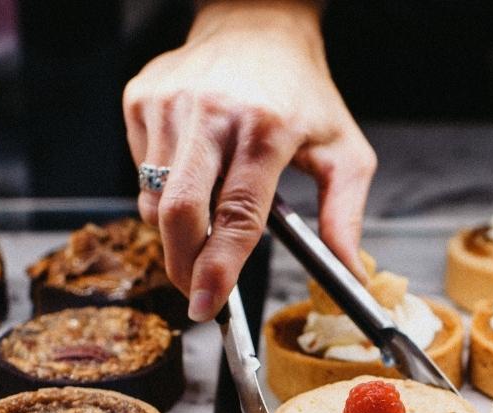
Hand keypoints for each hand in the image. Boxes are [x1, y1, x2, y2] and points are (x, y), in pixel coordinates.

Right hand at [124, 0, 375, 320]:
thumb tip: (352, 275)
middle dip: (184, 266)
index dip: (219, 267)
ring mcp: (168, 104)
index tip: (209, 306)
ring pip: (155, 200)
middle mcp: (210, 113)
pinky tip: (196, 176)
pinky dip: (165, 193)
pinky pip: (142, 173)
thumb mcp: (345, 151)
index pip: (236, 214)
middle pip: (179, 214)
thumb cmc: (303, 93)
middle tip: (199, 294)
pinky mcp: (140, 100)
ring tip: (210, 223)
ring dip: (178, 231)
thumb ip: (345, 217)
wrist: (256, 25)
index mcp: (266, 128)